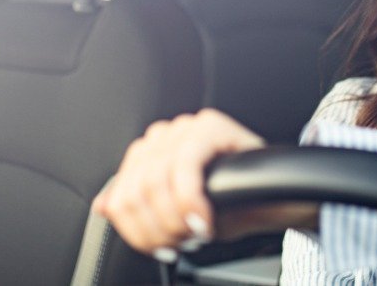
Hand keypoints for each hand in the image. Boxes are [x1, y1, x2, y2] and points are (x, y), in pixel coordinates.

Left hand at [91, 108, 264, 258]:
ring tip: (195, 234)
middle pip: (135, 191)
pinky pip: (186, 168)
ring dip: (174, 220)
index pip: (121, 193)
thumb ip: (139, 206)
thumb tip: (103, 206)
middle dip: (157, 229)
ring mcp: (185, 127)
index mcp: (149, 153)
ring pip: (155, 182)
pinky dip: (191, 202)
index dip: (136, 230)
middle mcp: (163, 135)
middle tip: (181, 245)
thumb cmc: (227, 204)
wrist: (273, 199)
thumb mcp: (175, 212)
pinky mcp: (209, 126)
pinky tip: (205, 221)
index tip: (159, 249)